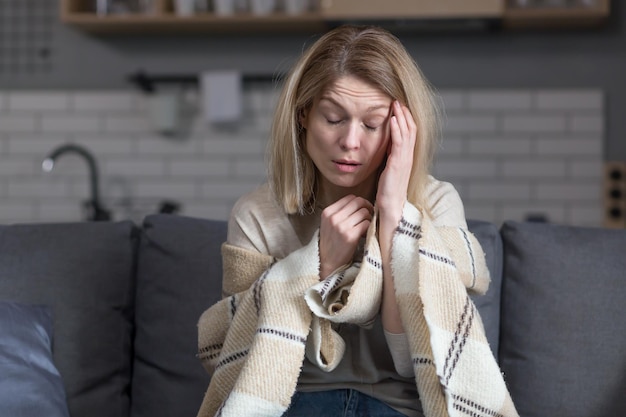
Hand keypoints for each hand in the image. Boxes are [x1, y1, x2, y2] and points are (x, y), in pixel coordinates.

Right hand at [318, 195, 372, 278]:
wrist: (327, 262)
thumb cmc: (331, 242)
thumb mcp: (329, 224)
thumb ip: (340, 212)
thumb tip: (361, 203)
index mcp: (327, 212)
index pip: (350, 197)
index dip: (360, 202)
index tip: (363, 209)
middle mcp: (333, 217)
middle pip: (358, 202)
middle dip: (367, 207)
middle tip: (369, 215)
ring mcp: (341, 226)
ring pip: (364, 212)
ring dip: (369, 219)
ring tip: (365, 227)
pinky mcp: (350, 236)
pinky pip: (366, 223)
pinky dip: (369, 227)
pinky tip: (364, 234)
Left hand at [376, 101, 416, 220]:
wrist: (390, 208)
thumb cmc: (388, 192)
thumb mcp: (389, 170)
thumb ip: (390, 158)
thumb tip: (386, 147)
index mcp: (406, 158)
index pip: (410, 134)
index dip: (405, 119)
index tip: (398, 107)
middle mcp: (408, 157)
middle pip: (411, 130)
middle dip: (404, 114)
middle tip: (397, 100)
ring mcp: (404, 160)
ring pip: (406, 133)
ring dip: (401, 117)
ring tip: (395, 104)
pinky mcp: (397, 164)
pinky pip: (399, 143)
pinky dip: (396, 129)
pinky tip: (392, 119)